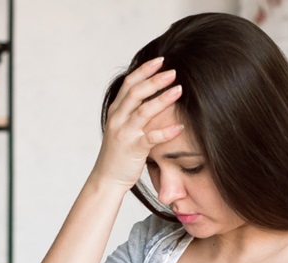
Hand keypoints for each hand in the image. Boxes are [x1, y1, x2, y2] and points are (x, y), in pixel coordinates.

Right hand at [91, 56, 184, 190]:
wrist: (107, 178)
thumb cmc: (119, 153)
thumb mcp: (123, 127)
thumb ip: (133, 111)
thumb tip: (152, 95)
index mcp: (116, 111)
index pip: (129, 83)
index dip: (144, 70)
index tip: (160, 60)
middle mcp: (118, 119)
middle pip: (136, 92)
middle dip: (155, 80)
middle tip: (173, 71)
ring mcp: (125, 133)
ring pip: (144, 111)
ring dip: (162, 98)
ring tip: (179, 89)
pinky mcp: (133, 149)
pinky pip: (151, 138)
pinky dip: (166, 131)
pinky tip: (180, 127)